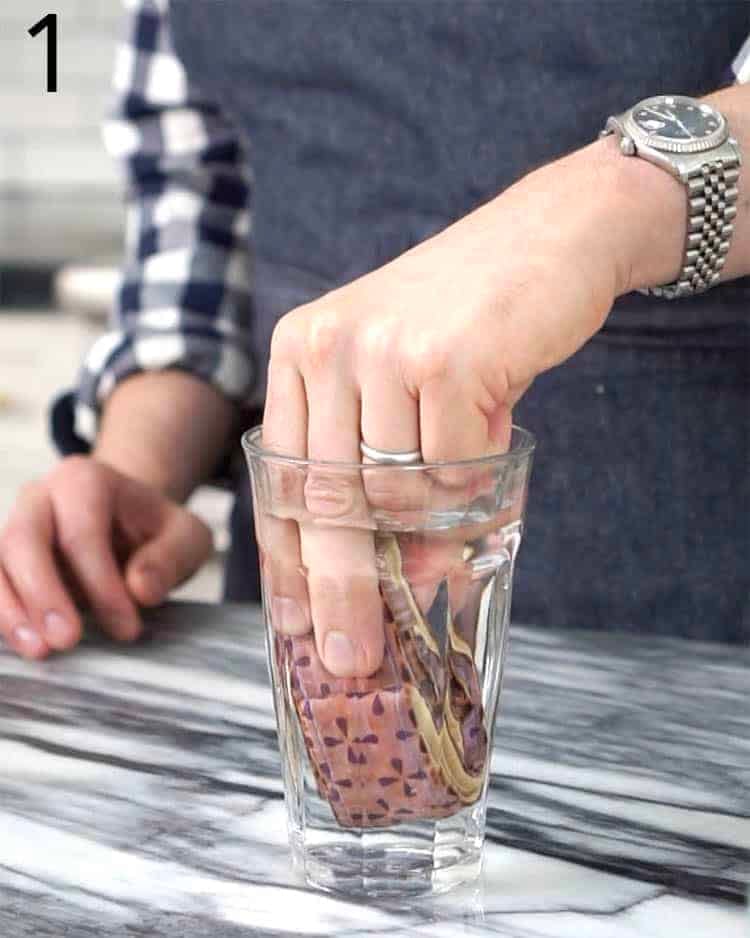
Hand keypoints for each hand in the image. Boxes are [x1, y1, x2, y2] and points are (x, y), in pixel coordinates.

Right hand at [0, 456, 212, 658]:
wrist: (129, 524)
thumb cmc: (156, 530)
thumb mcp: (186, 537)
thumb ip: (170, 558)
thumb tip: (141, 588)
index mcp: (86, 480)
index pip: (83, 533)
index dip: (100, 585)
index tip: (127, 628)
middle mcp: (41, 496)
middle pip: (24, 539)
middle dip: (43, 593)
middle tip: (68, 640)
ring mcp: (15, 524)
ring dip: (11, 609)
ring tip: (39, 651)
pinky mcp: (5, 558)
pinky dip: (3, 613)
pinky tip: (22, 643)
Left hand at [261, 138, 683, 678]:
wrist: (548, 238)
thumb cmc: (466, 319)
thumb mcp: (393, 378)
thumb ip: (378, 466)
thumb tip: (401, 571)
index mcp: (299, 351)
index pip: (279, 478)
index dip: (288, 560)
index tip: (299, 622)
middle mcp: (328, 346)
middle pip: (326, 501)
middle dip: (340, 591)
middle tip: (353, 656)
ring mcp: (386, 351)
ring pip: (398, 494)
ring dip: (431, 527)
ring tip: (456, 512)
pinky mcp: (448, 361)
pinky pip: (456, 471)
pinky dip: (475, 486)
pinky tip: (488, 458)